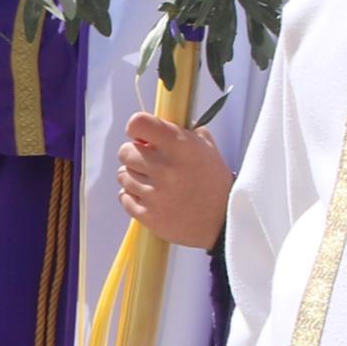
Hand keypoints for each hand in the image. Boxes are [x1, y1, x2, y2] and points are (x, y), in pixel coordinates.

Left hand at [117, 112, 232, 250]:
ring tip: (155, 183)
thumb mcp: (206, 148)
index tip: (142, 136)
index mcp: (180, 146)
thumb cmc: (213, 182)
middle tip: (150, 162)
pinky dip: (133, 197)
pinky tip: (152, 197)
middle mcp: (166, 168)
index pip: (139, 123)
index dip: (137, 128)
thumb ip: (181, 132)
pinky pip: (124, 197)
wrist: (224, 221)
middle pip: (125, 151)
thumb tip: (155, 124)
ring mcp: (156, 194)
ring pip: (123, 175)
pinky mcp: (149, 215)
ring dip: (134, 177)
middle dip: (135, 154)